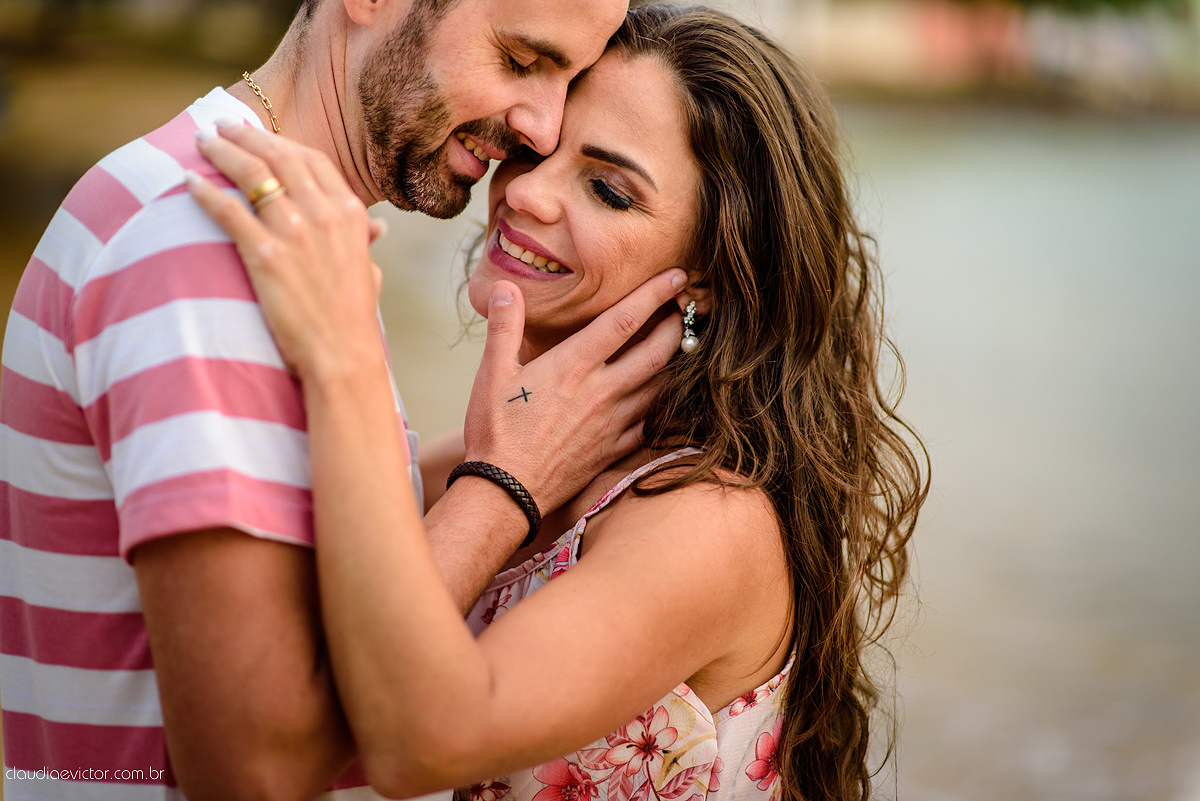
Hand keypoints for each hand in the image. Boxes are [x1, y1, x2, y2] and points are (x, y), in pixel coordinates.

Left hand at [185, 122, 386, 380]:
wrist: (343, 353)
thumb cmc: (354, 317)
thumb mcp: (368, 269)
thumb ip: (364, 242)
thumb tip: (377, 228)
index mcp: (349, 213)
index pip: (311, 160)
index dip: (281, 142)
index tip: (260, 135)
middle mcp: (323, 213)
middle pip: (279, 157)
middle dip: (247, 135)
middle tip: (221, 125)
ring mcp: (294, 232)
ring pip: (251, 174)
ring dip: (222, 152)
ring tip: (202, 142)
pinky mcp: (266, 255)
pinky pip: (229, 211)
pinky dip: (206, 192)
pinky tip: (189, 182)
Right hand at [465, 271, 685, 515]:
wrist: (505, 493)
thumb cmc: (495, 432)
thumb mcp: (491, 375)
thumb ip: (504, 327)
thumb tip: (504, 287)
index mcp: (573, 366)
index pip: (625, 320)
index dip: (655, 294)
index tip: (678, 275)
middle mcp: (602, 392)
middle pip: (658, 351)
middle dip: (678, 325)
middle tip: (687, 308)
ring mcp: (613, 423)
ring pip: (660, 386)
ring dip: (675, 362)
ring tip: (681, 344)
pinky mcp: (614, 449)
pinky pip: (650, 422)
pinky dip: (661, 403)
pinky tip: (659, 394)